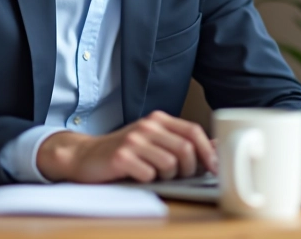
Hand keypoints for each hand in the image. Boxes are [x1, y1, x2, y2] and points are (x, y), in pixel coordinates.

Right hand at [36, 110, 217, 182]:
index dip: (208, 151)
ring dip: (168, 176)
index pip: (193, 131)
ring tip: (156, 174)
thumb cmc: (124, 152)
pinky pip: (149, 174)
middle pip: (186, 149)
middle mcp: (147, 126)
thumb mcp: (153, 141)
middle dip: (189, 168)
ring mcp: (133, 140)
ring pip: (170, 163)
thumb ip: (180, 142)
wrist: (85, 156)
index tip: (214, 168)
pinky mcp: (121, 157)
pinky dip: (148, 180)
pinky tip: (138, 176)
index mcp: (158, 120)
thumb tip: (215, 147)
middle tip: (180, 176)